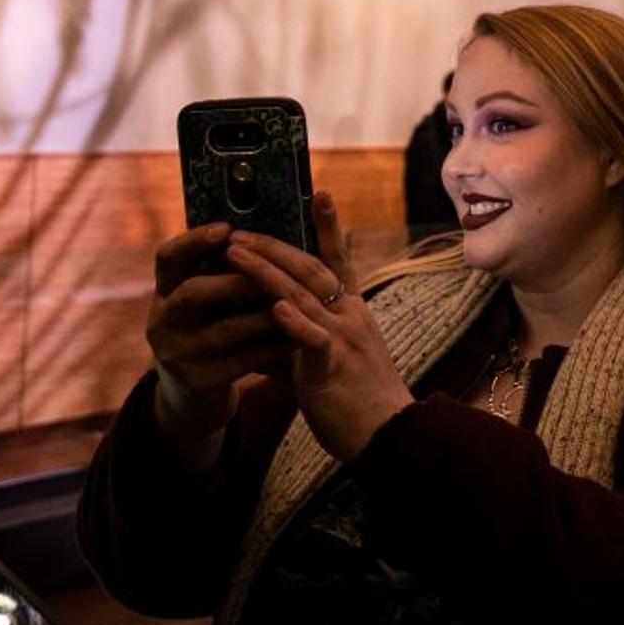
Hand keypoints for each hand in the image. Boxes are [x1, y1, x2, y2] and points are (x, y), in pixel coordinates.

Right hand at [147, 223, 294, 452]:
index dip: (194, 240)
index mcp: (165, 290)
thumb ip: (230, 270)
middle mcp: (162, 320)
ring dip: (262, 316)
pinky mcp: (196, 381)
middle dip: (235, 281)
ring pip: (222, 330)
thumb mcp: (209, 300)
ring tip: (294, 304)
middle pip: (192, 293)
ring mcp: (175, 353)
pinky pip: (239, 362)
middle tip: (269, 273)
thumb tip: (271, 232)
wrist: (195, 390)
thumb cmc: (214, 326)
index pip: (168, 257)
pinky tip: (295, 338)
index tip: (227, 228)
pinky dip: (270, 348)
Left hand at [224, 191, 413, 461]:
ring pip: (303, 295)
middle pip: (311, 269)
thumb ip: (305, 335)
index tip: (320, 192)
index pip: (339, 260)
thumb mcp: (333, 357)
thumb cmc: (358, 398)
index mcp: (352, 311)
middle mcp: (350, 316)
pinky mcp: (334, 365)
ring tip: (235, 253)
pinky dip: (294, 321)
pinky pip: (313, 338)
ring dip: (266, 272)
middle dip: (274, 246)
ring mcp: (344, 338)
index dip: (329, 226)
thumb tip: (276, 321)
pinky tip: (274, 307)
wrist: (388, 432)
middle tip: (241, 230)